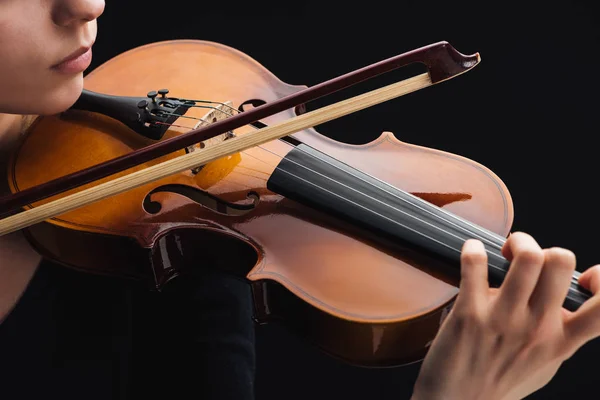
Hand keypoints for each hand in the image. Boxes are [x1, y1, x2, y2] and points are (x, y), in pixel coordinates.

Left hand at [411, 232, 599, 399]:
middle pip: (560, 261)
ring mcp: (504, 319)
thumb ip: (560, 335)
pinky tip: (471, 252)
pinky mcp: (469, 313)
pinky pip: (476, 264)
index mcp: (561, 341)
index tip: (584, 278)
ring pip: (527, 257)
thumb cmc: (499, 383)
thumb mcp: (544, 364)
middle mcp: (537, 328)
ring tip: (501, 252)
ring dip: (514, 242)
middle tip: (521, 254)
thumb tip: (568, 305)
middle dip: (541, 246)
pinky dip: (472, 250)